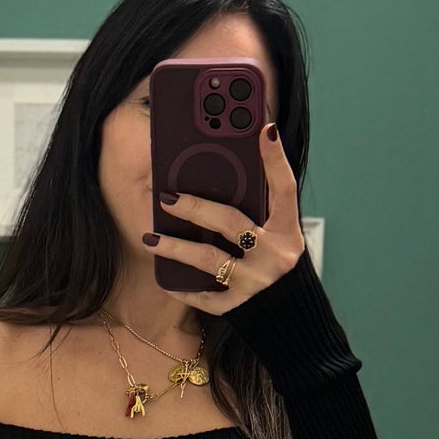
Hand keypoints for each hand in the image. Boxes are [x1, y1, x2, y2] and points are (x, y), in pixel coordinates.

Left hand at [147, 122, 306, 310]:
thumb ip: (258, 201)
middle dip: (196, 209)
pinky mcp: (241, 304)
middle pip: (232, 223)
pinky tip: (164, 279)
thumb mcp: (276, 228)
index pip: (284, 188)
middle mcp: (276, 253)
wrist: (285, 308)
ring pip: (211, 260)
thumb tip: (227, 163)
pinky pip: (207, 296)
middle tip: (166, 198)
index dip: (275, 160)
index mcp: (288, 228)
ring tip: (151, 238)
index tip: (264, 130)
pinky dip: (184, 288)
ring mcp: (257, 280)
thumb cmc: (273, 256)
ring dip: (177, 248)